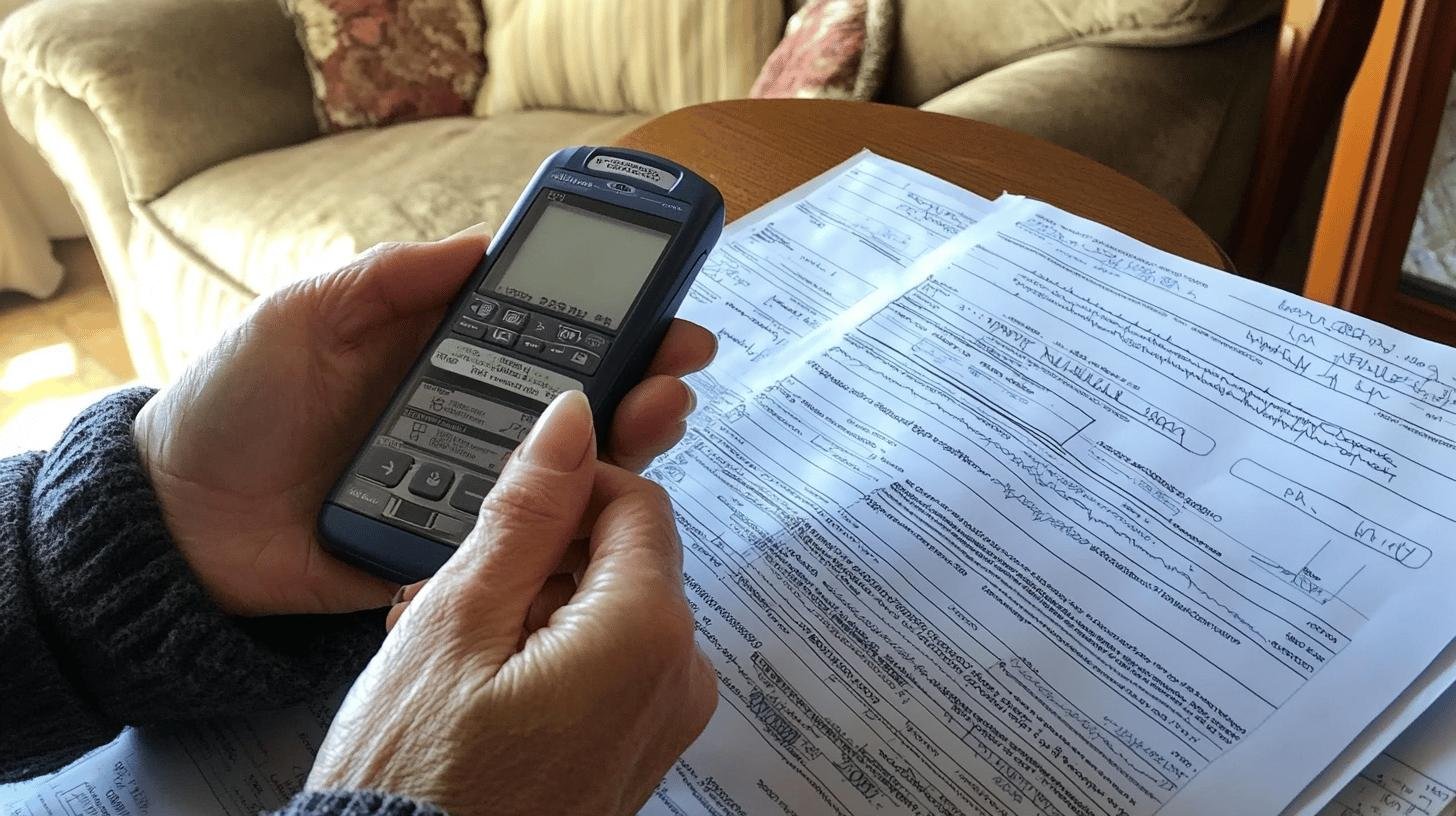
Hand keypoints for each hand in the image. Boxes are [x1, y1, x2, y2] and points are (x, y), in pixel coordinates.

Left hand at [134, 228, 715, 615]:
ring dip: (629, 438)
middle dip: (643, 375)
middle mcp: (470, 415)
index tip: (664, 302)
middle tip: (682, 365)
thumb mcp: (303, 317)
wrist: (179, 523)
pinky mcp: (456, 545)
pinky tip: (611, 498)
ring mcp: (469, 483)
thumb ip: (389, 277)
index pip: (546, 327)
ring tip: (662, 414)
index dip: (610, 314)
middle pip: (578, 396)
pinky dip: (578, 520)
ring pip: (570, 464)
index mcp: (442, 354)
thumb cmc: (233, 406)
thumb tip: (484, 243)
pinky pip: (529, 534)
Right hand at [307, 391, 716, 814]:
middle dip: (537, 557)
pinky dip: (544, 655)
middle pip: (622, 558)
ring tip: (444, 645)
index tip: (502, 513)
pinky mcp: (635, 751)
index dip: (566, 489)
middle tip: (450, 593)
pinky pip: (603, 667)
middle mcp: (678, 677)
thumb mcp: (459, 622)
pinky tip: (472, 682)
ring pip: (605, 611)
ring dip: (529, 607)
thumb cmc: (418, 782)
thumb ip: (526, 511)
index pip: (637, 501)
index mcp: (647, 632)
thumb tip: (571, 420)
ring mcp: (661, 721)